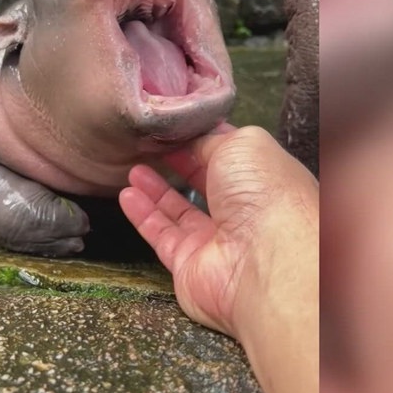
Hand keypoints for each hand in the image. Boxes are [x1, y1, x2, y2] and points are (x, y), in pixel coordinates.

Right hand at [119, 124, 317, 339]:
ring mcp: (217, 241)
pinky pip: (162, 237)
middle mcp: (243, 212)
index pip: (230, 157)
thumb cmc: (264, 193)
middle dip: (180, 165)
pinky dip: (144, 216)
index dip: (203, 141)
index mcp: (263, 180)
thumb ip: (213, 139)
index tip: (175, 128)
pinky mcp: (190, 265)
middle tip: (152, 148)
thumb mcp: (242, 144)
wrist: (265, 256)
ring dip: (156, 191)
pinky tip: (128, 196)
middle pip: (205, 185)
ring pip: (180, 213)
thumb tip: (194, 141)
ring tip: (133, 169)